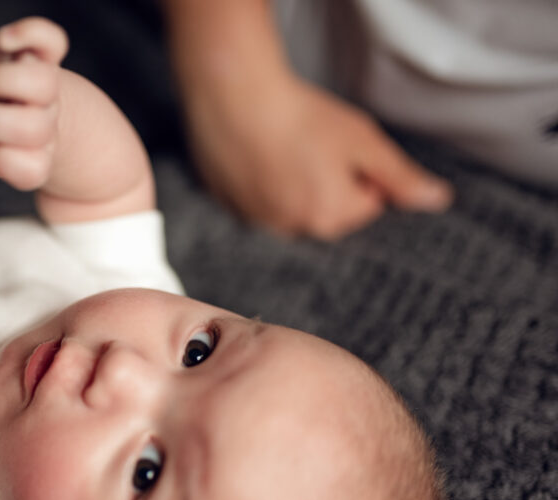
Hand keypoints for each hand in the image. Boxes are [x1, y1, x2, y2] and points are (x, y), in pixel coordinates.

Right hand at [0, 16, 67, 190]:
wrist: (25, 108)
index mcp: (34, 155)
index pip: (31, 170)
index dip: (4, 163)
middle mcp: (44, 122)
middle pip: (35, 128)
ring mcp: (44, 87)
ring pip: (42, 83)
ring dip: (1, 82)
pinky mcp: (42, 55)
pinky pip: (50, 39)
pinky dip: (27, 34)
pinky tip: (4, 40)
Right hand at [181, 73, 452, 238]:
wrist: (235, 100)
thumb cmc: (300, 117)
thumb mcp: (363, 142)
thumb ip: (401, 177)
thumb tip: (438, 201)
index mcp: (330, 216)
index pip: (367, 204)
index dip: (361, 172)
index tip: (342, 147)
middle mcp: (292, 228)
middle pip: (328, 210)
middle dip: (328, 183)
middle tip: (312, 145)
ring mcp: (258, 220)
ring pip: (291, 206)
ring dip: (292, 184)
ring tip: (283, 148)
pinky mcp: (231, 206)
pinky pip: (258, 201)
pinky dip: (261, 182)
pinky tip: (258, 154)